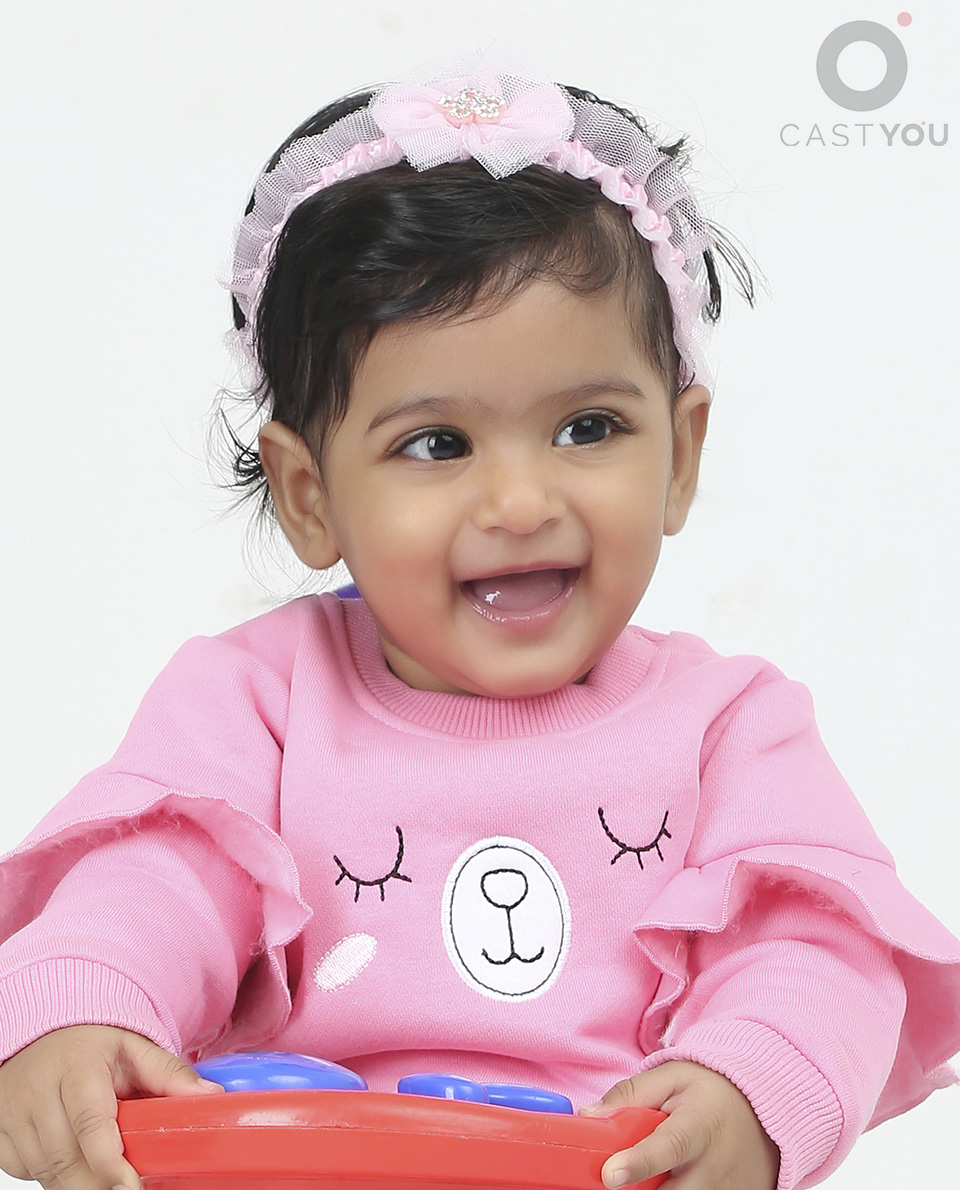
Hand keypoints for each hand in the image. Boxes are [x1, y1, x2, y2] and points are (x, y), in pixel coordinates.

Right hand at [0, 1025, 223, 1189]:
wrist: (44, 1033)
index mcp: (77, 1067)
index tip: (131, 1186)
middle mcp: (38, 1091)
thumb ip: (171, 1075)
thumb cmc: (93, 1044)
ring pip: (47, 1172)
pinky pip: (27, 1171)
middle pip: (67, 1158)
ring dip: (78, 1182)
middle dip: (99, 1183)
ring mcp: (13, 1114)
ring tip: (106, 1172)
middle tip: (128, 1187)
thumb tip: (211, 1097)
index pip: (91, 1123)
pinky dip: (53, 1176)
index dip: (110, 1162)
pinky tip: (73, 1159)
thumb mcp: (136, 1049)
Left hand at [581, 1060, 779, 1189]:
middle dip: (642, 1189)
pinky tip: (671, 1178)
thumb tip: (589, 1116)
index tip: (609, 1174)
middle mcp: (716, 1166)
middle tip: (619, 1175)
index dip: (638, 1163)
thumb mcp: (671, 1077)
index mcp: (700, 1125)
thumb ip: (630, 1095)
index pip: (668, 1148)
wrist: (763, 1110)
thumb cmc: (710, 1091)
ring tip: (651, 1171)